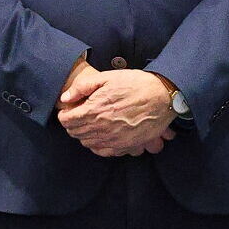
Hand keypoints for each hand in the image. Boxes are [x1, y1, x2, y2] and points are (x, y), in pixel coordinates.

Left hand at [58, 69, 176, 157]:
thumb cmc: (136, 84)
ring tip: (91, 123)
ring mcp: (114, 139)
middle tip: (78, 115)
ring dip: (84, 134)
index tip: (69, 109)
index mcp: (94, 111)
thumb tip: (66, 98)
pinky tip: (102, 135)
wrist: (163, 97)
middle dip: (73, 124)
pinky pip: (103, 151)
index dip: (65, 114)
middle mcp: (101, 128)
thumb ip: (82, 87)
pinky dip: (98, 145)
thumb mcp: (107, 77)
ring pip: (87, 143)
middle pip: (75, 133)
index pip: (67, 120)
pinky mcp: (126, 146)